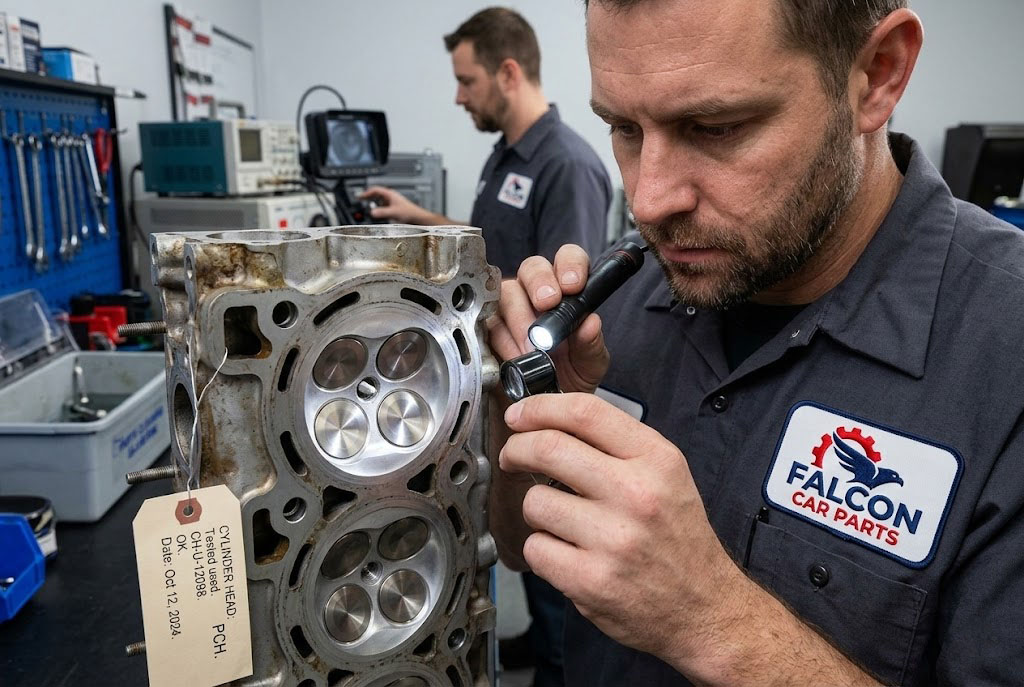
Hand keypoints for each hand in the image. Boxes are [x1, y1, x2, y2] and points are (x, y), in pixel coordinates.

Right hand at [360, 185, 429, 223]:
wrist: (418, 218)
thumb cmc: (409, 213)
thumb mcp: (393, 213)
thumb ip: (382, 212)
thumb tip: (372, 212)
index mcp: (390, 194)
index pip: (375, 190)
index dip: (366, 193)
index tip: (360, 197)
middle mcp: (391, 197)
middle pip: (376, 194)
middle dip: (368, 196)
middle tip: (360, 199)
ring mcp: (392, 202)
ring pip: (379, 200)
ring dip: (372, 202)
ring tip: (366, 205)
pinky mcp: (393, 208)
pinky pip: (382, 205)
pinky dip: (377, 207)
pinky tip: (375, 212)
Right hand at [486, 244, 608, 393]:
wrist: (546, 407)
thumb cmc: (571, 376)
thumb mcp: (590, 364)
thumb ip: (592, 344)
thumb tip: (590, 323)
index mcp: (567, 291)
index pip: (568, 258)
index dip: (569, 264)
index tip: (572, 284)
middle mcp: (536, 294)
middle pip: (531, 268)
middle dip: (540, 284)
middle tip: (547, 304)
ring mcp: (509, 310)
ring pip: (506, 294)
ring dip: (520, 320)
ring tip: (534, 348)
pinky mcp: (488, 330)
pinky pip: (488, 325)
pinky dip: (502, 342)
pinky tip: (516, 358)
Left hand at [499, 392, 747, 671]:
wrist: (704, 607)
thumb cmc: (678, 538)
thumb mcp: (666, 475)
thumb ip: (616, 444)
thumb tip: (550, 419)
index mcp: (656, 461)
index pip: (585, 412)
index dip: (539, 407)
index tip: (519, 415)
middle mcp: (636, 495)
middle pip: (549, 448)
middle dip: (517, 449)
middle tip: (512, 456)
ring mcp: (613, 540)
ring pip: (536, 501)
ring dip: (537, 509)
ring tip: (562, 521)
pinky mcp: (591, 581)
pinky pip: (536, 547)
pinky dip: (543, 550)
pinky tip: (567, 553)